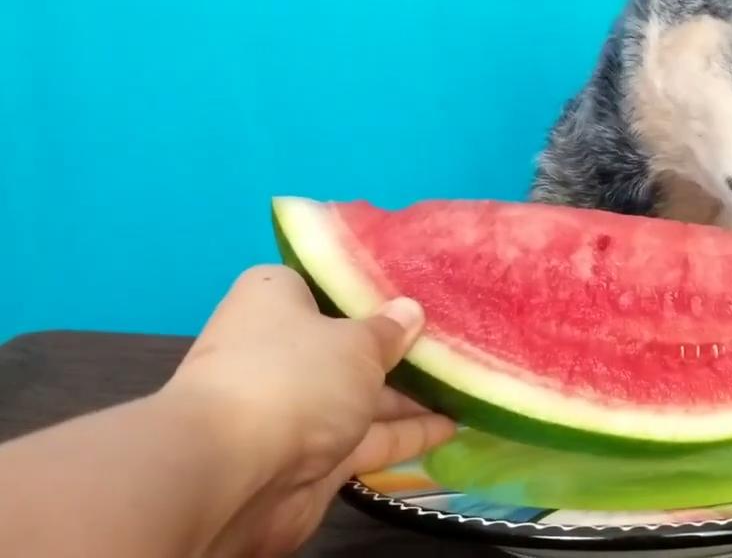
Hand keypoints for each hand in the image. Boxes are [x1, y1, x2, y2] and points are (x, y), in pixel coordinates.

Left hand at [164, 265, 454, 556]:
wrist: (238, 472)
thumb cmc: (294, 376)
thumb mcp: (356, 342)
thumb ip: (389, 331)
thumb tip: (410, 312)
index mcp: (275, 299)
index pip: (324, 284)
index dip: (370, 288)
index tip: (418, 290)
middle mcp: (280, 350)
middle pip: (348, 343)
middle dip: (398, 348)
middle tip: (456, 340)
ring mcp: (295, 408)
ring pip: (361, 395)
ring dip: (410, 395)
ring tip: (467, 383)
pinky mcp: (312, 457)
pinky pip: (367, 439)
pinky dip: (406, 433)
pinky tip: (453, 426)